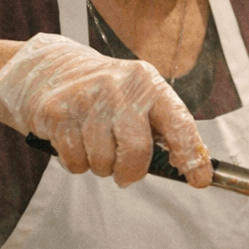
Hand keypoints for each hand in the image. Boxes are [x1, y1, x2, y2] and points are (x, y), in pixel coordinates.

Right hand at [0, 32, 210, 187]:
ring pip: (104, 162)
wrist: (49, 69)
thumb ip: (161, 126)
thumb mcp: (137, 96)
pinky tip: (74, 141)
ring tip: (93, 143)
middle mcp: (120, 87)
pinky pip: (76, 163)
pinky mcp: (58, 113)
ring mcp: (87, 98)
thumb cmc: (103, 93)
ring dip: (101, 166)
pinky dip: (77, 163)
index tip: (199, 179)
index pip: (179, 122)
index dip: (191, 155)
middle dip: (131, 171)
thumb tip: (190, 165)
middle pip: (137, 151)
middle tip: (124, 172)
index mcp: (148, 83)